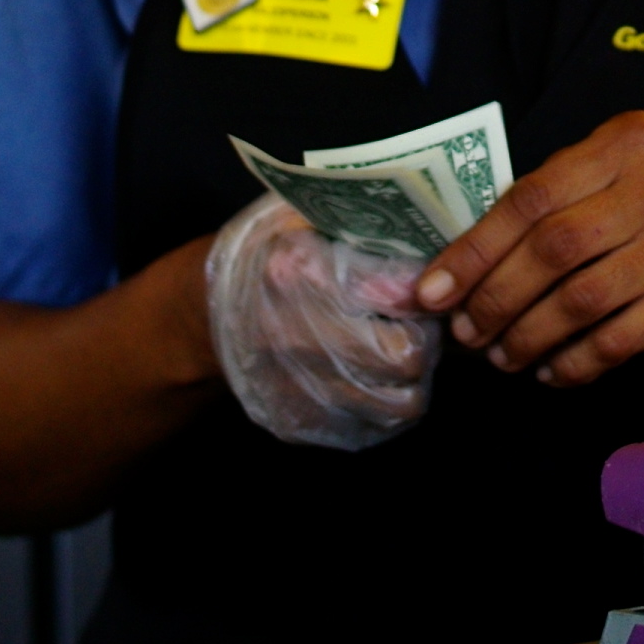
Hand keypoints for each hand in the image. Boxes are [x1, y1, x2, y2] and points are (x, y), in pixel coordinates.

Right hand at [206, 193, 442, 449]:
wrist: (209, 311)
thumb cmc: (268, 252)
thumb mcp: (304, 218)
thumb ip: (362, 230)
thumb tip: (433, 245)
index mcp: (298, 271)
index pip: (398, 291)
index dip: (425, 287)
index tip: (429, 281)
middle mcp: (295, 334)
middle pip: (407, 354)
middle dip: (425, 335)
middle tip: (419, 318)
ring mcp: (295, 387)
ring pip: (401, 401)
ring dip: (413, 375)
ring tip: (399, 344)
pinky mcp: (298, 422)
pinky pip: (374, 426)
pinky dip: (386, 401)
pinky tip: (375, 373)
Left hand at [413, 111, 643, 386]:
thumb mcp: (617, 171)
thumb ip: (553, 197)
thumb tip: (461, 260)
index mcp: (627, 142)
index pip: (532, 195)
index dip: (475, 247)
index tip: (433, 289)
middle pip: (554, 248)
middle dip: (495, 297)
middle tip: (464, 332)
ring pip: (582, 300)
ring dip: (528, 336)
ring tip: (500, 356)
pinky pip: (616, 341)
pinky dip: (573, 362)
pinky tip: (548, 371)